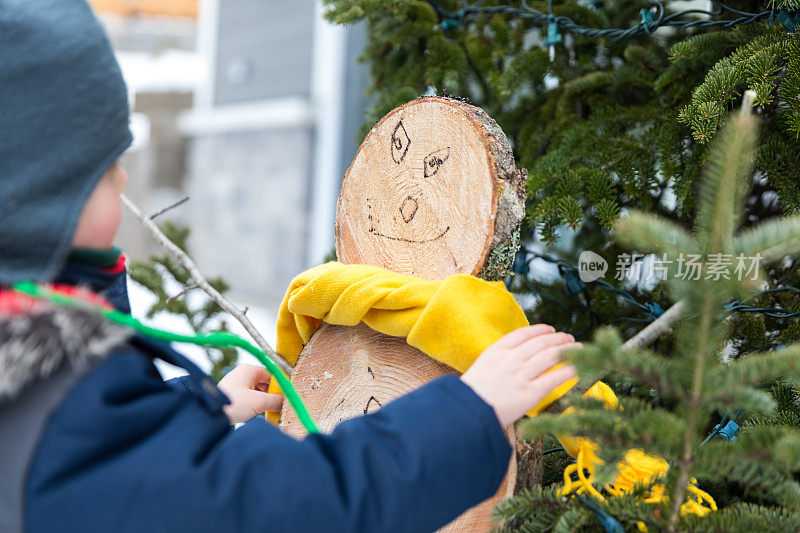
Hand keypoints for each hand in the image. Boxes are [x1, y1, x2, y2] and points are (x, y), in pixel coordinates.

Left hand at [217, 364, 283, 424]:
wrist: (210, 415)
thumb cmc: (232, 403)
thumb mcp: (259, 402)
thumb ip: (276, 401)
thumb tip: (288, 402)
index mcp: (249, 370)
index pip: (272, 375)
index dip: (280, 386)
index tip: (288, 397)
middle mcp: (243, 374)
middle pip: (266, 383)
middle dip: (273, 395)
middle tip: (281, 406)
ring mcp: (238, 385)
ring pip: (259, 391)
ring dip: (265, 401)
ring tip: (271, 411)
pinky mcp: (234, 395)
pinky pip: (251, 397)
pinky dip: (257, 405)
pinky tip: (261, 413)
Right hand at [461, 325, 578, 426]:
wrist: (466, 414)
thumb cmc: (470, 396)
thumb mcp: (480, 369)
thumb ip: (497, 361)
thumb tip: (516, 359)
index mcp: (496, 351)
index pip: (523, 334)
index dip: (540, 330)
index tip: (550, 329)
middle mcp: (510, 359)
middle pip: (540, 343)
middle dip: (558, 338)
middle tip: (568, 338)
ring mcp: (521, 375)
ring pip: (551, 356)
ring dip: (567, 350)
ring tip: (577, 349)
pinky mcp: (530, 393)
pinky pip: (554, 378)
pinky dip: (568, 371)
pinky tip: (577, 369)